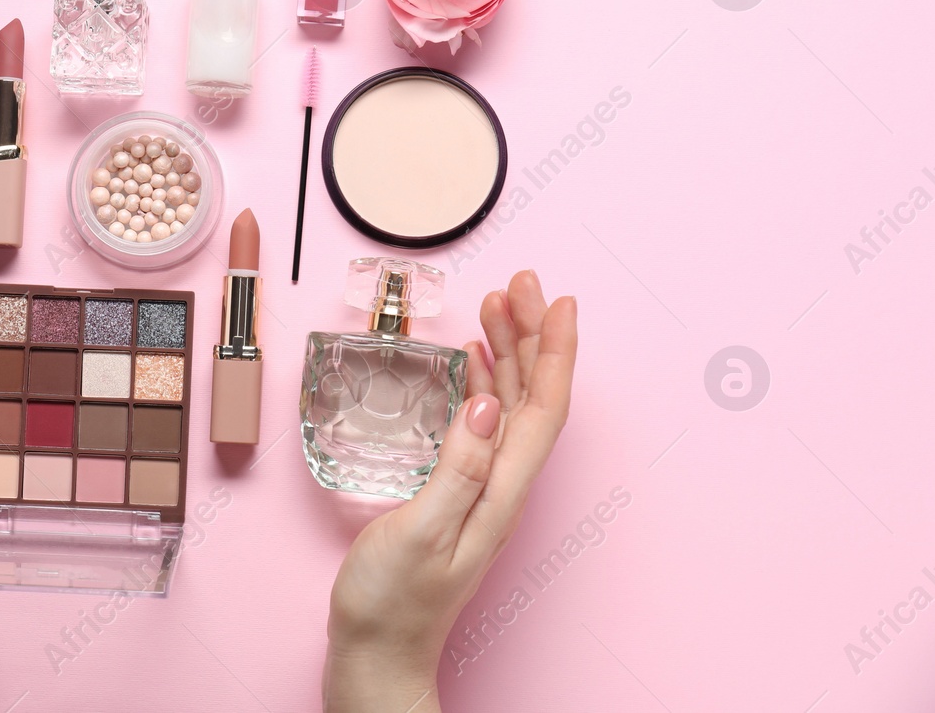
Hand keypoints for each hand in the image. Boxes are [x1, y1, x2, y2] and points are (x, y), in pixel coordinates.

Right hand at [323, 270, 577, 712]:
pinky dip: (485, 381)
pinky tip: (475, 363)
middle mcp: (501, 485)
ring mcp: (482, 488)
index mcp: (500, 490)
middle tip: (519, 282)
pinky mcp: (458, 492)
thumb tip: (488, 403)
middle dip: (532, 334)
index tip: (556, 300)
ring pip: (511, 405)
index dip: (555, 351)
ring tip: (497, 304)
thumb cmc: (391, 603)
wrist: (378, 652)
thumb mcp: (419, 532)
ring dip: (510, 350)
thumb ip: (457, 468)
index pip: (544, 408)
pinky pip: (485, 422)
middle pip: (533, 397)